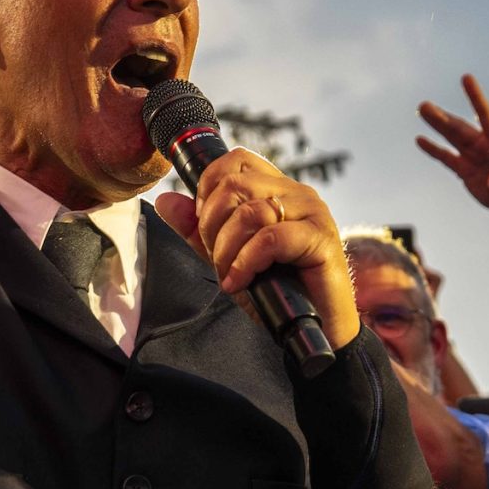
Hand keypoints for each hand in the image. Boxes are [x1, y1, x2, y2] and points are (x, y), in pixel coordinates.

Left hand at [154, 149, 358, 347]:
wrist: (318, 328)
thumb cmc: (279, 292)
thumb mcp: (228, 257)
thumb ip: (198, 230)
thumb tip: (166, 200)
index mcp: (277, 189)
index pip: (236, 160)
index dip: (209, 189)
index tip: (206, 226)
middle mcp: (297, 193)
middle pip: (235, 184)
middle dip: (212, 227)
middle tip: (218, 259)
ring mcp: (312, 213)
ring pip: (250, 211)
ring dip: (228, 250)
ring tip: (231, 275)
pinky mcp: (321, 238)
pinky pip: (270, 238)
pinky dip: (246, 263)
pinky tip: (242, 282)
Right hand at [415, 75, 488, 240]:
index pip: (486, 116)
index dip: (476, 98)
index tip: (466, 78)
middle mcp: (484, 146)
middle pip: (461, 128)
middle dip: (443, 118)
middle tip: (424, 105)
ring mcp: (473, 157)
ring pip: (452, 137)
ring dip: (437, 126)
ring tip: (422, 110)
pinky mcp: (465, 170)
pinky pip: (447, 157)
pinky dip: (434, 149)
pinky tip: (421, 140)